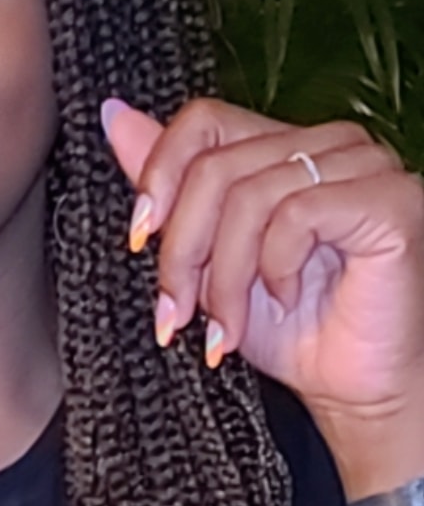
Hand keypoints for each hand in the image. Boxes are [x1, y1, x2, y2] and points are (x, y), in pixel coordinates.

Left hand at [102, 95, 423, 463]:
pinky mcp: (389, 199)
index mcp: (284, 146)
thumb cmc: (290, 329)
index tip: (140, 240)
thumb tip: (116, 116)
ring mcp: (364, 165)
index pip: (203, 121)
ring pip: (251, 195)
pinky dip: (275, 266)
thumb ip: (170, 188)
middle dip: (184, 252)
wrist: (351, 389)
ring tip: (228, 325)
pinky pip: (298, 214)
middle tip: (180, 312)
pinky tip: (286, 298)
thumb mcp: (207, 258)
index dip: (159, 176)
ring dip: (226, 276)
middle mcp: (328, 143)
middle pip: (217, 167)